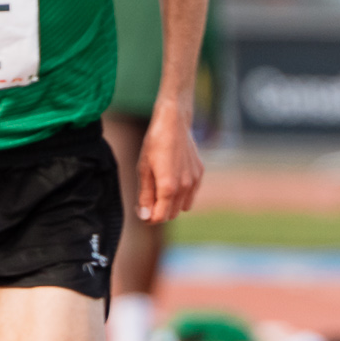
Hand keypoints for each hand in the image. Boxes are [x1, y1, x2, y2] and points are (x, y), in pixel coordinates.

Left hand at [139, 107, 207, 225]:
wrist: (174, 122)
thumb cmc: (154, 143)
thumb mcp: (144, 169)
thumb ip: (145, 195)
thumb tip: (145, 216)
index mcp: (168, 187)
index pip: (159, 217)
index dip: (148, 218)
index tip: (140, 209)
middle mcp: (184, 187)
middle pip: (171, 215)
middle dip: (158, 211)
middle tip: (147, 199)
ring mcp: (194, 181)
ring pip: (183, 207)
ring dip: (171, 204)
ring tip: (160, 189)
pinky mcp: (200, 173)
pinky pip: (191, 195)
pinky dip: (182, 194)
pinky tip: (172, 179)